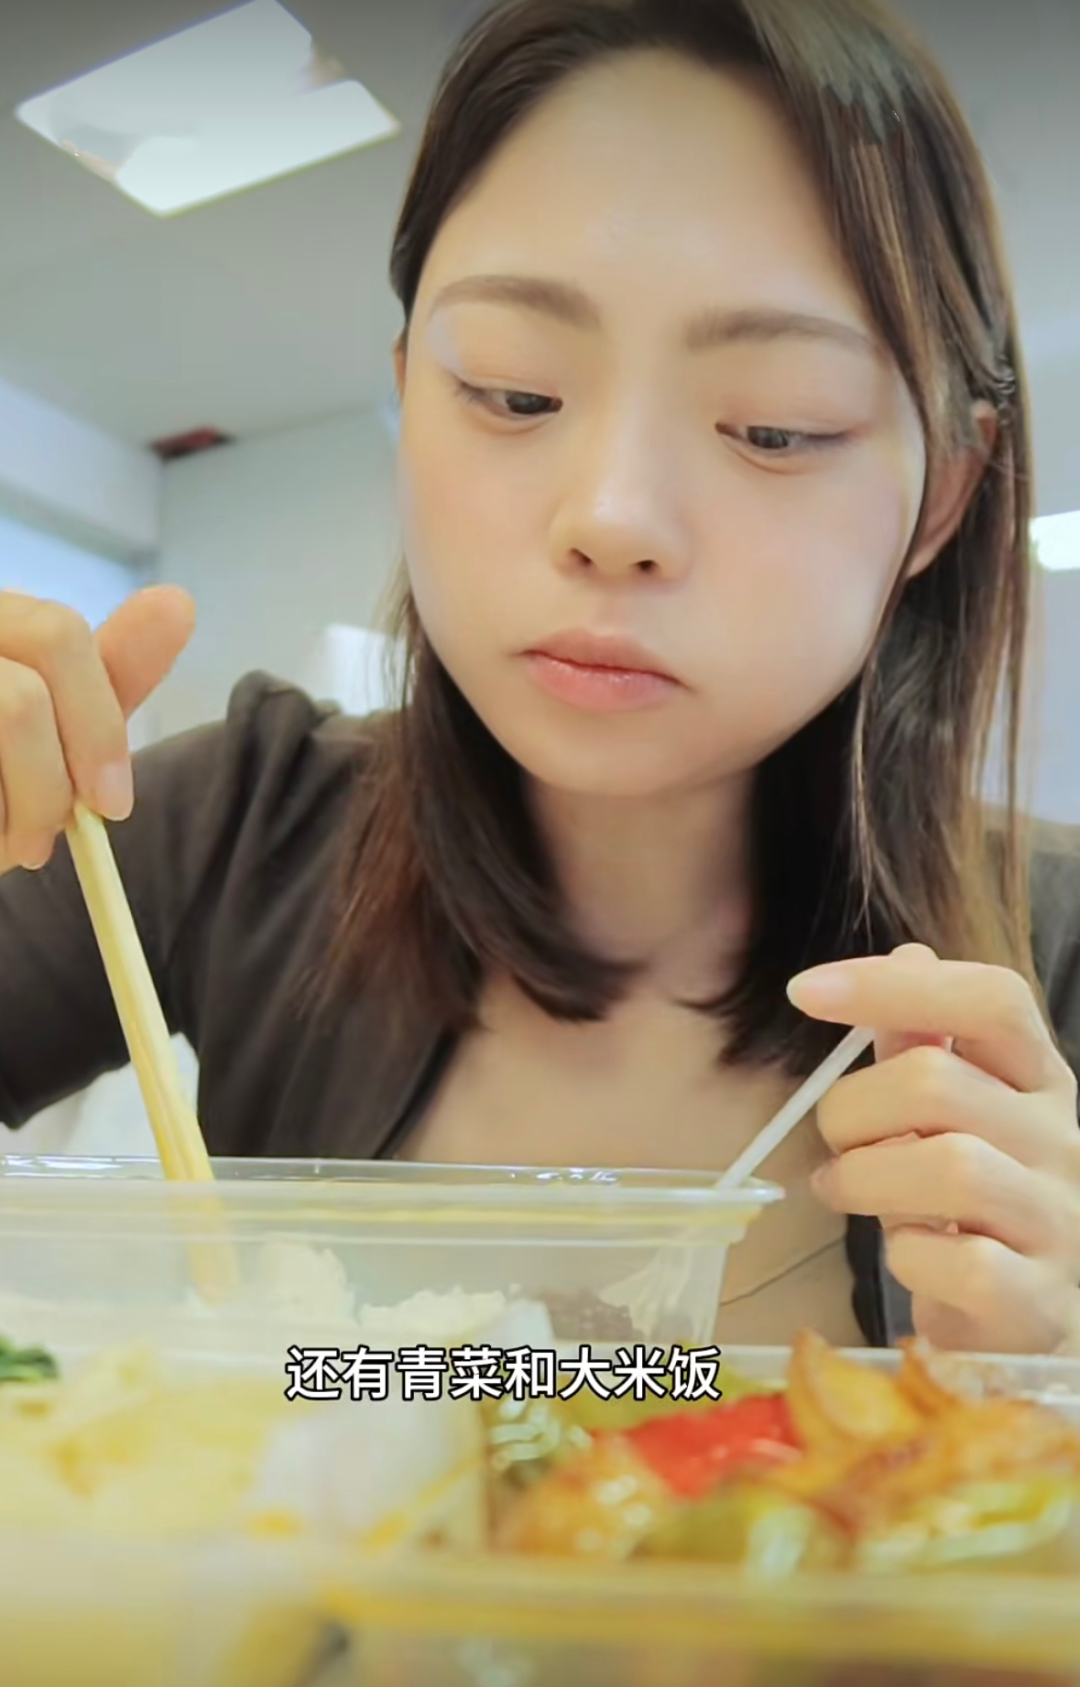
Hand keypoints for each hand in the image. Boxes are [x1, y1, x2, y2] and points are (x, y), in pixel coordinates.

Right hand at [0, 586, 194, 875]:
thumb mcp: (52, 736)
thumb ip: (106, 679)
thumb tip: (178, 602)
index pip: (60, 634)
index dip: (98, 725)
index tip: (113, 804)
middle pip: (26, 686)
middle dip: (57, 781)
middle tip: (57, 838)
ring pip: (9, 715)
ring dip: (22, 807)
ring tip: (12, 844)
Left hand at [788, 944, 1079, 1353]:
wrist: (1031, 1322)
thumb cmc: (979, 1209)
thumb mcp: (957, 1118)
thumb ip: (925, 1046)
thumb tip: (906, 952)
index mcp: (1044, 1080)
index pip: (992, 999)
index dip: (894, 985)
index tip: (804, 991)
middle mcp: (1066, 1141)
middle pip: (937, 1083)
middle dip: (851, 1110)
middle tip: (835, 1145)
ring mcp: (1062, 1223)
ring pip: (950, 1166)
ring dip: (865, 1178)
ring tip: (846, 1191)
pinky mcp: (1042, 1303)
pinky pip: (964, 1264)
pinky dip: (911, 1257)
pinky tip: (908, 1255)